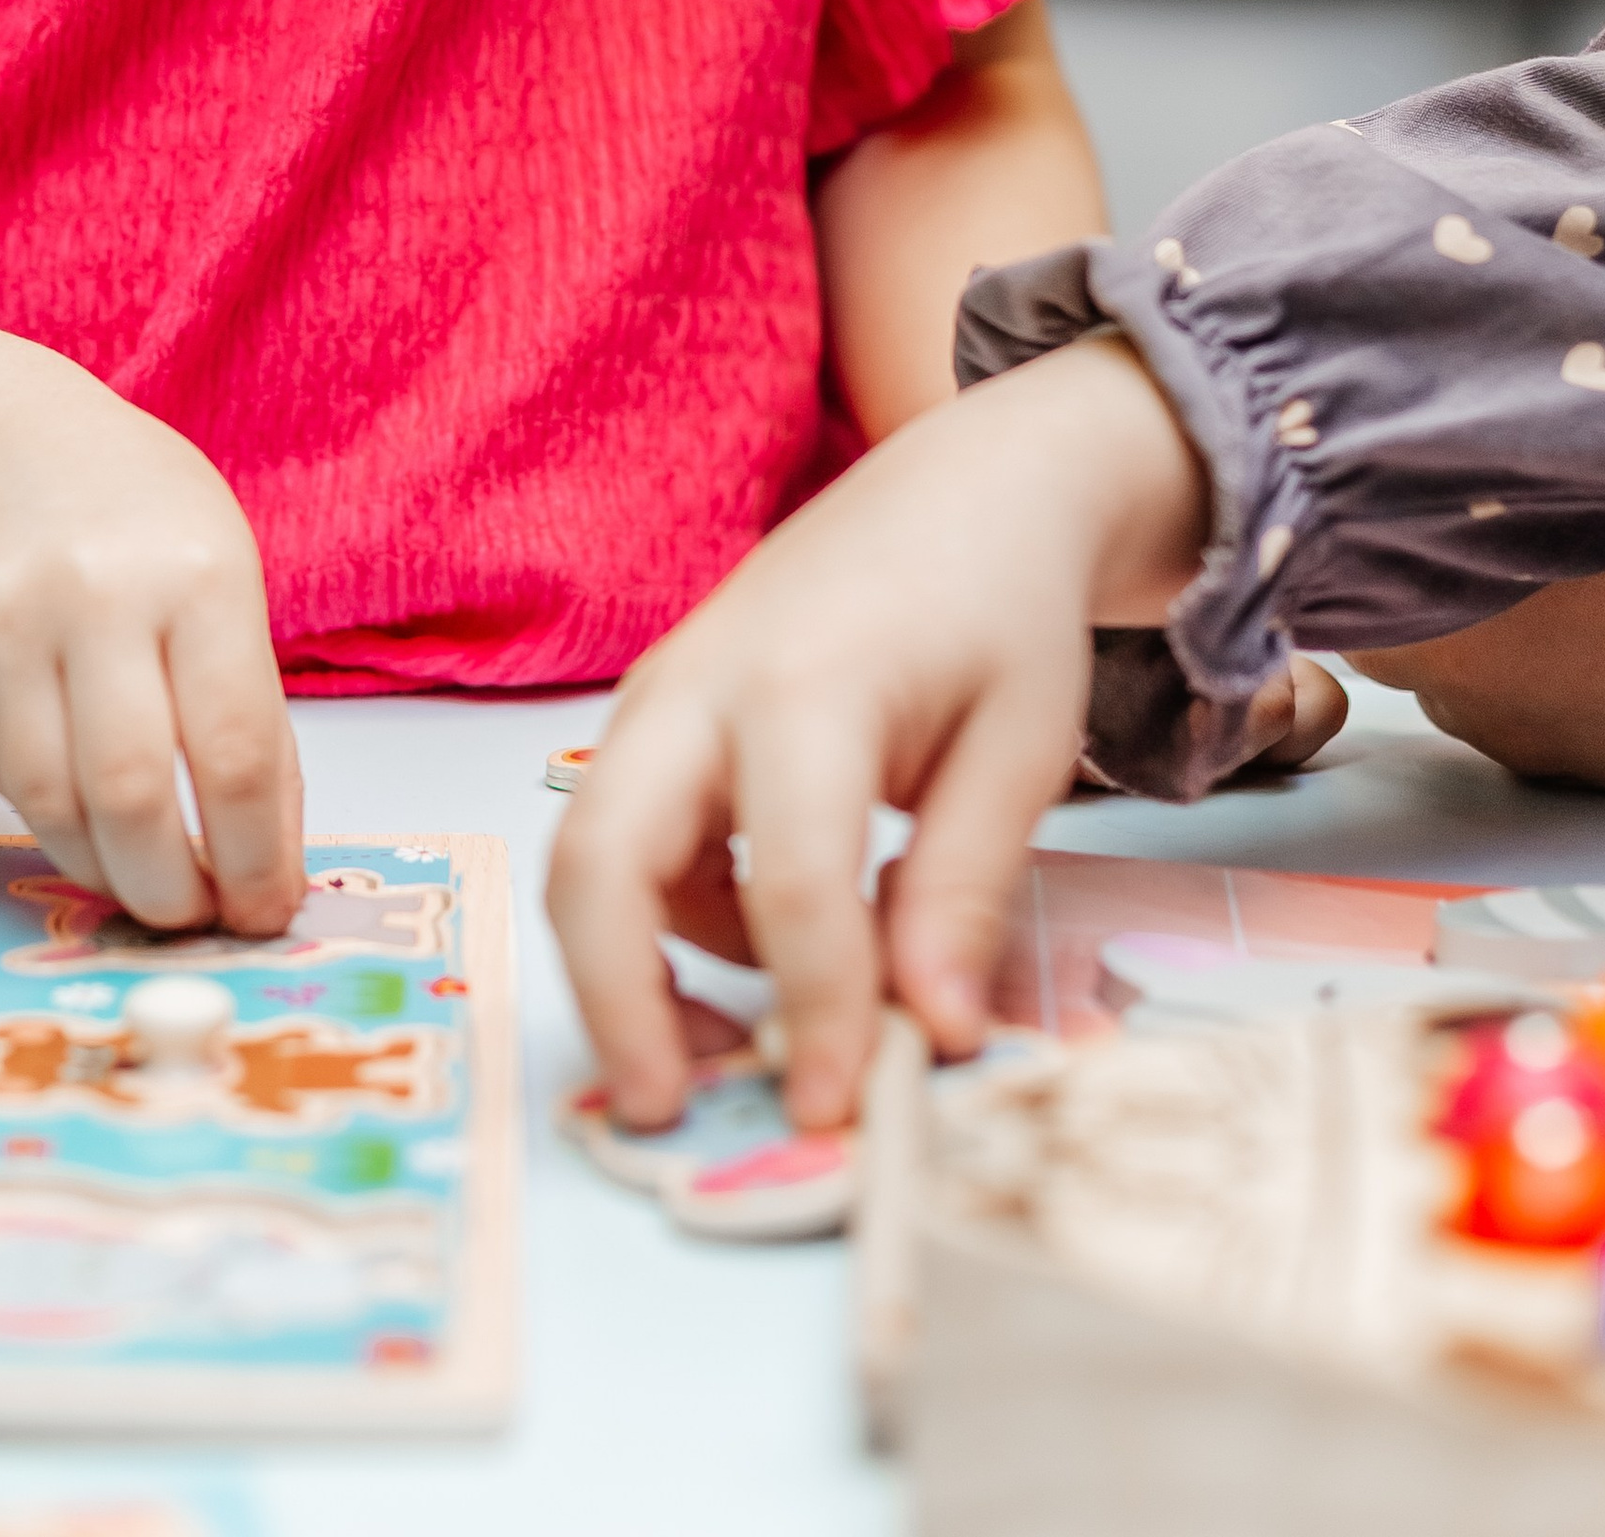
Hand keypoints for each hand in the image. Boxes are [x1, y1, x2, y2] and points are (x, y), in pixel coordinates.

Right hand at [0, 363, 303, 937]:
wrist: (2, 448)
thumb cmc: (145, 525)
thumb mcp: (226, 582)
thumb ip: (246, 712)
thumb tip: (265, 861)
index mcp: (200, 576)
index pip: (235, 750)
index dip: (254, 856)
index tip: (266, 911)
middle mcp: (99, 595)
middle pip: (131, 790)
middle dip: (169, 887)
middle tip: (194, 919)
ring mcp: (8, 622)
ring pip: (51, 800)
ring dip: (104, 870)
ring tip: (141, 884)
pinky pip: (1, 776)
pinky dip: (52, 821)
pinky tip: (85, 822)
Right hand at [546, 337, 1211, 1132]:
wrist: (961, 488)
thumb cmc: (1001, 609)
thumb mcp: (1020, 749)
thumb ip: (964, 891)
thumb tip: (928, 1036)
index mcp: (808, 685)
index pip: (791, 884)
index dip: (814, 1011)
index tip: (840, 1111)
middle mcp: (701, 685)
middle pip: (600, 861)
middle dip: (617, 1002)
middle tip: (671, 1117)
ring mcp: (662, 694)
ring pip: (585, 851)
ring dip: (623, 969)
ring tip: (717, 1063)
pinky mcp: (657, 714)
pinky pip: (620, 833)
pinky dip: (659, 917)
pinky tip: (754, 956)